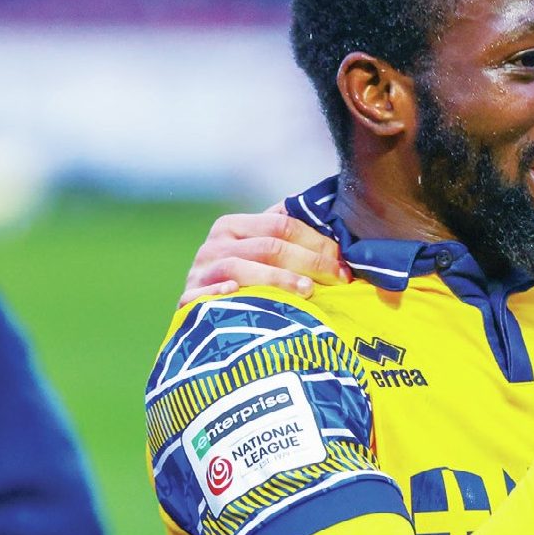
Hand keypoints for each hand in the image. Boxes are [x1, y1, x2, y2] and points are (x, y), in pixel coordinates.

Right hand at [180, 203, 350, 304]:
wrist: (204, 312)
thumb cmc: (246, 278)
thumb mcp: (262, 251)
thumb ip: (287, 235)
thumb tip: (334, 222)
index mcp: (233, 226)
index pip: (282, 225)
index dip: (317, 242)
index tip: (344, 263)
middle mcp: (214, 245)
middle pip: (269, 247)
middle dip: (310, 262)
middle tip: (338, 279)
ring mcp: (200, 272)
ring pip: (242, 268)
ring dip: (278, 279)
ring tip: (308, 291)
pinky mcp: (189, 300)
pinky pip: (204, 295)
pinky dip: (221, 293)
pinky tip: (238, 293)